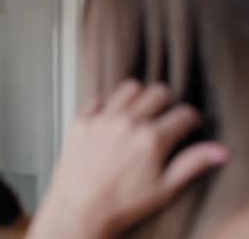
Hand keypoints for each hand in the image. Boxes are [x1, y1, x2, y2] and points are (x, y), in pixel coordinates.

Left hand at [29, 80, 228, 237]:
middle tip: (163, 117)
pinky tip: (109, 119)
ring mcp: (102, 119)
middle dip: (167, 103)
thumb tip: (218, 150)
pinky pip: (98, 98)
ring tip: (137, 113)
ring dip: (138, 97)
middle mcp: (128, 123)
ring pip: (129, 88)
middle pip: (159, 92)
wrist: (79, 209)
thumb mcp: (163, 189)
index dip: (191, 120)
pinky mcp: (82, 121)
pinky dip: (106, 105)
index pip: (184, 114)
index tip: (188, 126)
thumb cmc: (121, 203)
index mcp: (152, 140)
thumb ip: (191, 164)